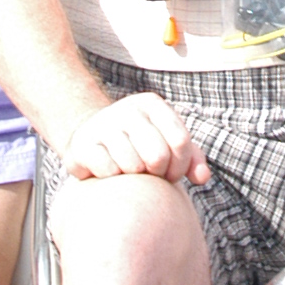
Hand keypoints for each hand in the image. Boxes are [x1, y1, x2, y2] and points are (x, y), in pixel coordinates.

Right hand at [61, 93, 210, 187]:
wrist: (91, 139)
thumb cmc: (139, 146)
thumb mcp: (168, 144)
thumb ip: (191, 159)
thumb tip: (202, 177)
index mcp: (152, 105)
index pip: (180, 141)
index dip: (180, 166)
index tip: (171, 174)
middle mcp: (127, 109)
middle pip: (158, 155)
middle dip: (158, 174)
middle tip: (151, 175)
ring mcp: (103, 125)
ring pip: (133, 166)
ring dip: (135, 178)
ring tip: (130, 172)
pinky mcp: (82, 145)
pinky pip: (109, 171)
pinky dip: (113, 179)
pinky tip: (110, 173)